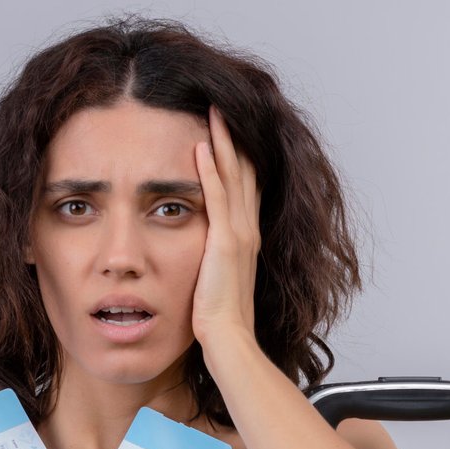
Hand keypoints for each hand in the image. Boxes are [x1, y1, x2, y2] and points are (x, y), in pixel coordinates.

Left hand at [190, 106, 261, 350]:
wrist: (230, 340)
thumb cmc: (222, 321)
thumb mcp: (218, 282)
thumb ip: (215, 262)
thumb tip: (204, 257)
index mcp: (248, 238)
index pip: (246, 187)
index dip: (240, 157)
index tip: (230, 132)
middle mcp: (249, 230)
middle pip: (244, 172)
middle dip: (234, 139)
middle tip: (223, 108)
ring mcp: (239, 235)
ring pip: (233, 176)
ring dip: (223, 142)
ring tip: (213, 113)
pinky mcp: (225, 242)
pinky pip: (216, 197)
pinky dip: (210, 170)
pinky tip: (201, 147)